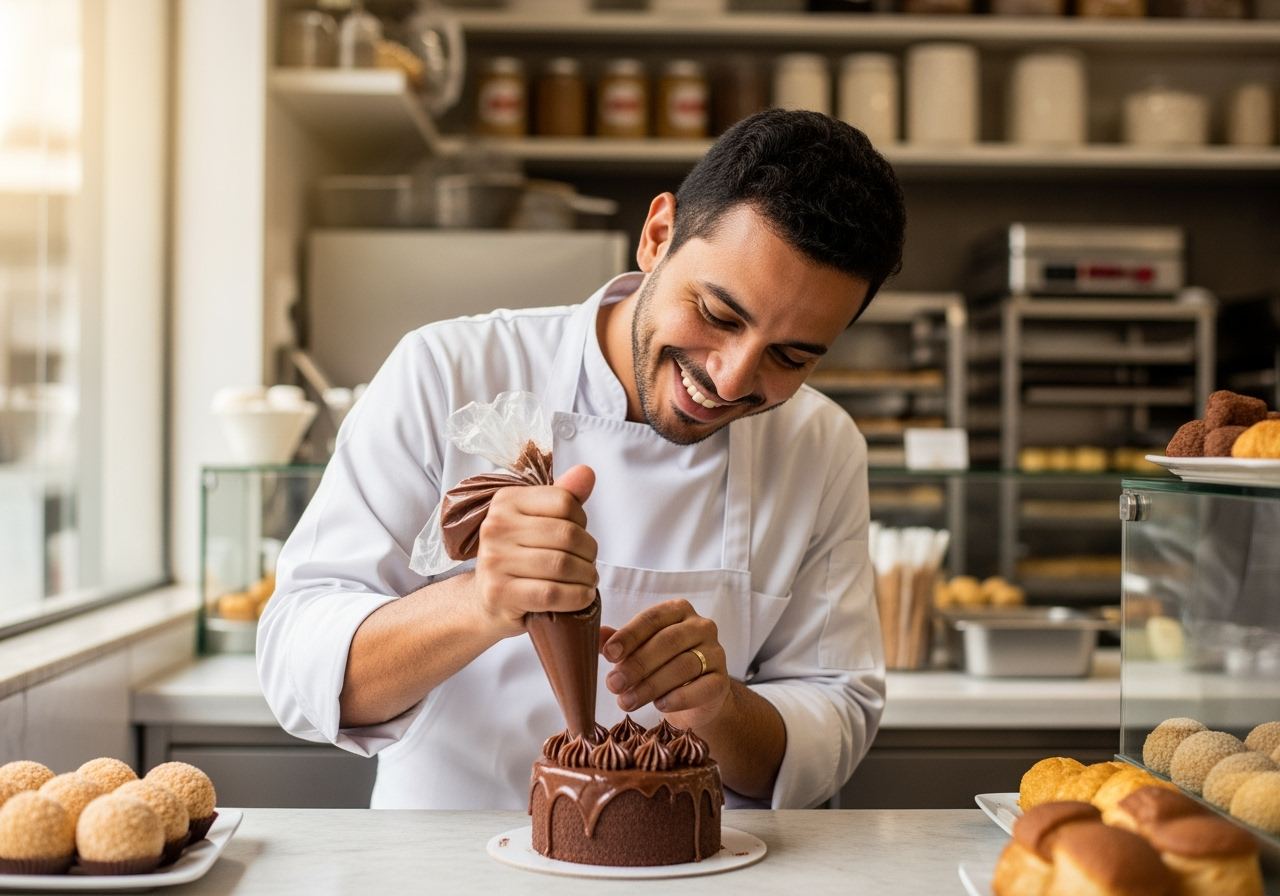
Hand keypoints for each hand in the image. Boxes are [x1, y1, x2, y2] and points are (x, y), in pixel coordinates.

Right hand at [474, 464, 598, 638]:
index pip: (564, 502)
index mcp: (506, 501)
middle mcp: (495, 526)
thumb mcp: (538, 521)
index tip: (579, 535)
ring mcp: (494, 560)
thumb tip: (587, 472)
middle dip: (589, 553)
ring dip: (587, 577)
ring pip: (562, 565)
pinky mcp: (499, 592)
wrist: (487, 601)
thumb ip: (564, 497)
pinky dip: (577, 597)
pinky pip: (552, 593)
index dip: (582, 521)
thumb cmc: (519, 557)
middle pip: (566, 534)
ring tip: (587, 580)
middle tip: (588, 564)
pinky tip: (581, 596)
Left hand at [600, 600, 729, 730]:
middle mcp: (701, 627)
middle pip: (668, 641)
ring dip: (651, 685)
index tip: (608, 654)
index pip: (652, 618)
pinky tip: (660, 705)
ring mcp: (715, 653)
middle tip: (613, 684)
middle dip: (637, 664)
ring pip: (683, 665)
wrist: (697, 696)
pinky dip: (679, 697)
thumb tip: (593, 635)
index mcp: (678, 611)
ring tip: (627, 701)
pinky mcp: (722, 682)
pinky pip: (702, 688)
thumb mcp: (638, 650)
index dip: (629, 635)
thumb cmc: (662, 665)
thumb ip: (618, 642)